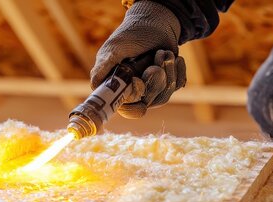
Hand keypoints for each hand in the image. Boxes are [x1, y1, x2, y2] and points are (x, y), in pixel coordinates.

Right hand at [90, 1, 186, 117]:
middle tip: (156, 60)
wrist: (155, 23)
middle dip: (154, 80)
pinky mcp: (168, 83)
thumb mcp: (115, 48)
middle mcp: (134, 93)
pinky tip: (174, 56)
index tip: (137, 81)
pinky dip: (178, 68)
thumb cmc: (131, 34)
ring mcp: (152, 89)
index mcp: (117, 88)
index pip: (126, 109)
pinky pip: (177, 84)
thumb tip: (94, 85)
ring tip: (162, 52)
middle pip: (148, 102)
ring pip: (164, 95)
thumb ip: (103, 68)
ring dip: (167, 71)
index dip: (134, 100)